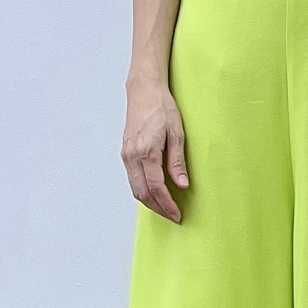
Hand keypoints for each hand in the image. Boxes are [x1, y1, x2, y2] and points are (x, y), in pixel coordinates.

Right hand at [121, 79, 189, 222]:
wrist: (144, 91)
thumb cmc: (162, 108)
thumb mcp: (177, 133)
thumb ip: (178, 161)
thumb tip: (182, 184)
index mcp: (146, 151)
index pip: (156, 187)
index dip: (167, 204)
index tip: (177, 214)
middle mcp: (132, 156)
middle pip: (142, 193)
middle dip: (158, 208)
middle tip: (173, 216)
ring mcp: (126, 155)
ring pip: (135, 188)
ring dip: (149, 201)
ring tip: (165, 208)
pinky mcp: (125, 152)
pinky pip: (132, 179)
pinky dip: (142, 190)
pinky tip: (154, 193)